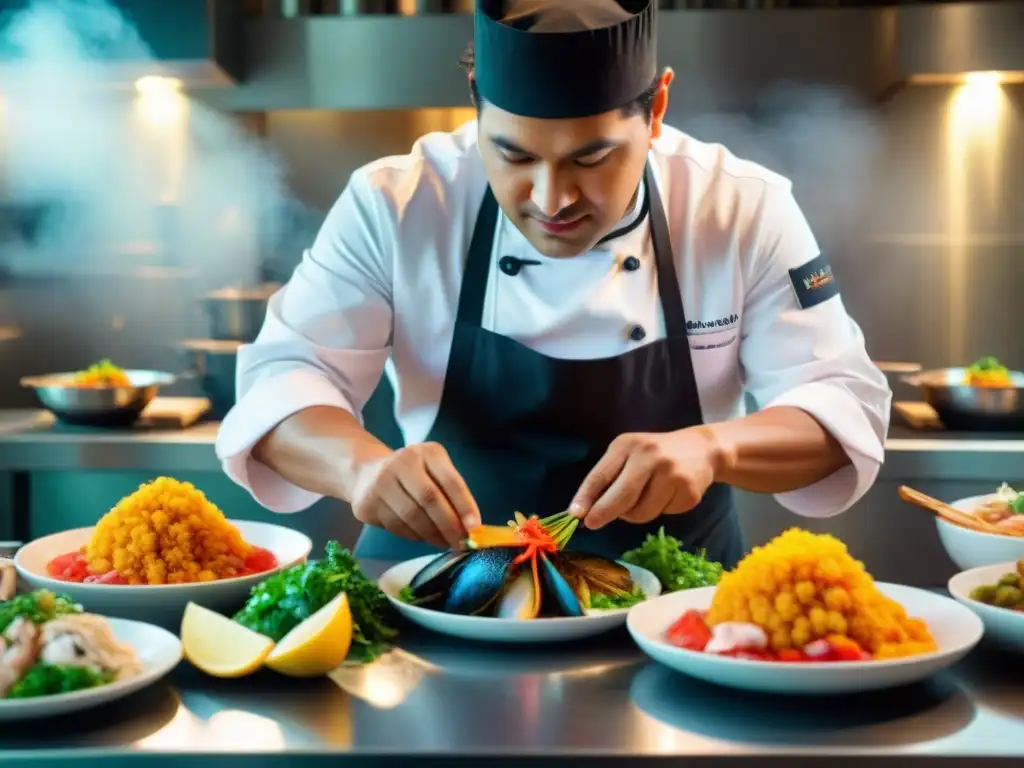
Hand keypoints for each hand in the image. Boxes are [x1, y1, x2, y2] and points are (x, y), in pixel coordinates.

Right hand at [350, 442, 480, 547]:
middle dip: (449, 525)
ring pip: (413, 516)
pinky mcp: (368, 503)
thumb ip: (451, 494)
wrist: (365, 473)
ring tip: (443, 542)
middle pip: (430, 499)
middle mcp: (402, 462)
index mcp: (427, 452)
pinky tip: (422, 537)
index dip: (465, 506)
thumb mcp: (433, 471)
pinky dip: (414, 536)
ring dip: (432, 535)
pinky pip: (397, 526)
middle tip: (459, 542)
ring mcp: (381, 482)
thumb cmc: (411, 475)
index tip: (474, 527)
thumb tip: (469, 526)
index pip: (451, 481)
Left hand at [569, 428, 721, 529]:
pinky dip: (659, 511)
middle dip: (603, 513)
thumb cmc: (655, 455)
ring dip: (635, 514)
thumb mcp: (630, 455)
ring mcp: (672, 474)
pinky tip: (667, 495)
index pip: (601, 475)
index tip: (575, 514)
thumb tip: (586, 510)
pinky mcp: (688, 492)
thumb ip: (609, 478)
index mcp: (628, 445)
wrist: (702, 450)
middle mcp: (650, 456)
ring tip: (644, 497)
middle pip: (621, 496)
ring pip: (640, 512)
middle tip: (593, 524)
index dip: (585, 497)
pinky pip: (661, 514)